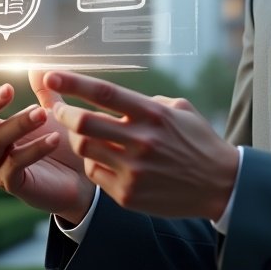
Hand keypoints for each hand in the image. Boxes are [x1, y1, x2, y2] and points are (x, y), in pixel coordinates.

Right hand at [0, 70, 94, 222]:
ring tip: (42, 113)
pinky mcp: (13, 184)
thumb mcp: (53, 114)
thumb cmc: (62, 144)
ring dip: (18, 125)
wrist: (83, 177)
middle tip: (9, 89)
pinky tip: (55, 138)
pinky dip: (36, 148)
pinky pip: (17, 164)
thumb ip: (44, 93)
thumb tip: (35, 66)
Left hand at [45, 71, 239, 220]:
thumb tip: (116, 99)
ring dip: (76, 138)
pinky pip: (94, 173)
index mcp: (153, 114)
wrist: (219, 185)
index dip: (73, 83)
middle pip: (84, 123)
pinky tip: (101, 158)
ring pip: (84, 148)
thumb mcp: (180, 110)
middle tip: (56, 109)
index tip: (50, 74)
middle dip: (62, 113)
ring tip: (81, 134)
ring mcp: (133, 170)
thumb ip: (147, 102)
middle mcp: (142, 141)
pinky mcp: (128, 195)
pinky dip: (92, 162)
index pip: (105, 93)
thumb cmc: (199, 142)